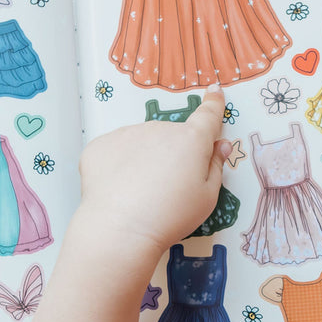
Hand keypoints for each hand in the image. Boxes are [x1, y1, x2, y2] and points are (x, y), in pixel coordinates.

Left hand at [78, 85, 230, 252]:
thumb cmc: (171, 216)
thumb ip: (215, 167)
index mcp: (191, 140)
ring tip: (141, 192)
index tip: (214, 92)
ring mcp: (127, 134)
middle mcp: (160, 129)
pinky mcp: (101, 145)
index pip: (207, 115)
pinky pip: (116, 151)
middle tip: (168, 186)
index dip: (213, 104)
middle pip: (171, 136)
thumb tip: (220, 145)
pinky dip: (118, 166)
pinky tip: (120, 190)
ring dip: (144, 159)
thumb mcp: (207, 197)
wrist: (122, 229)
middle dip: (172, 154)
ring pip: (142, 142)